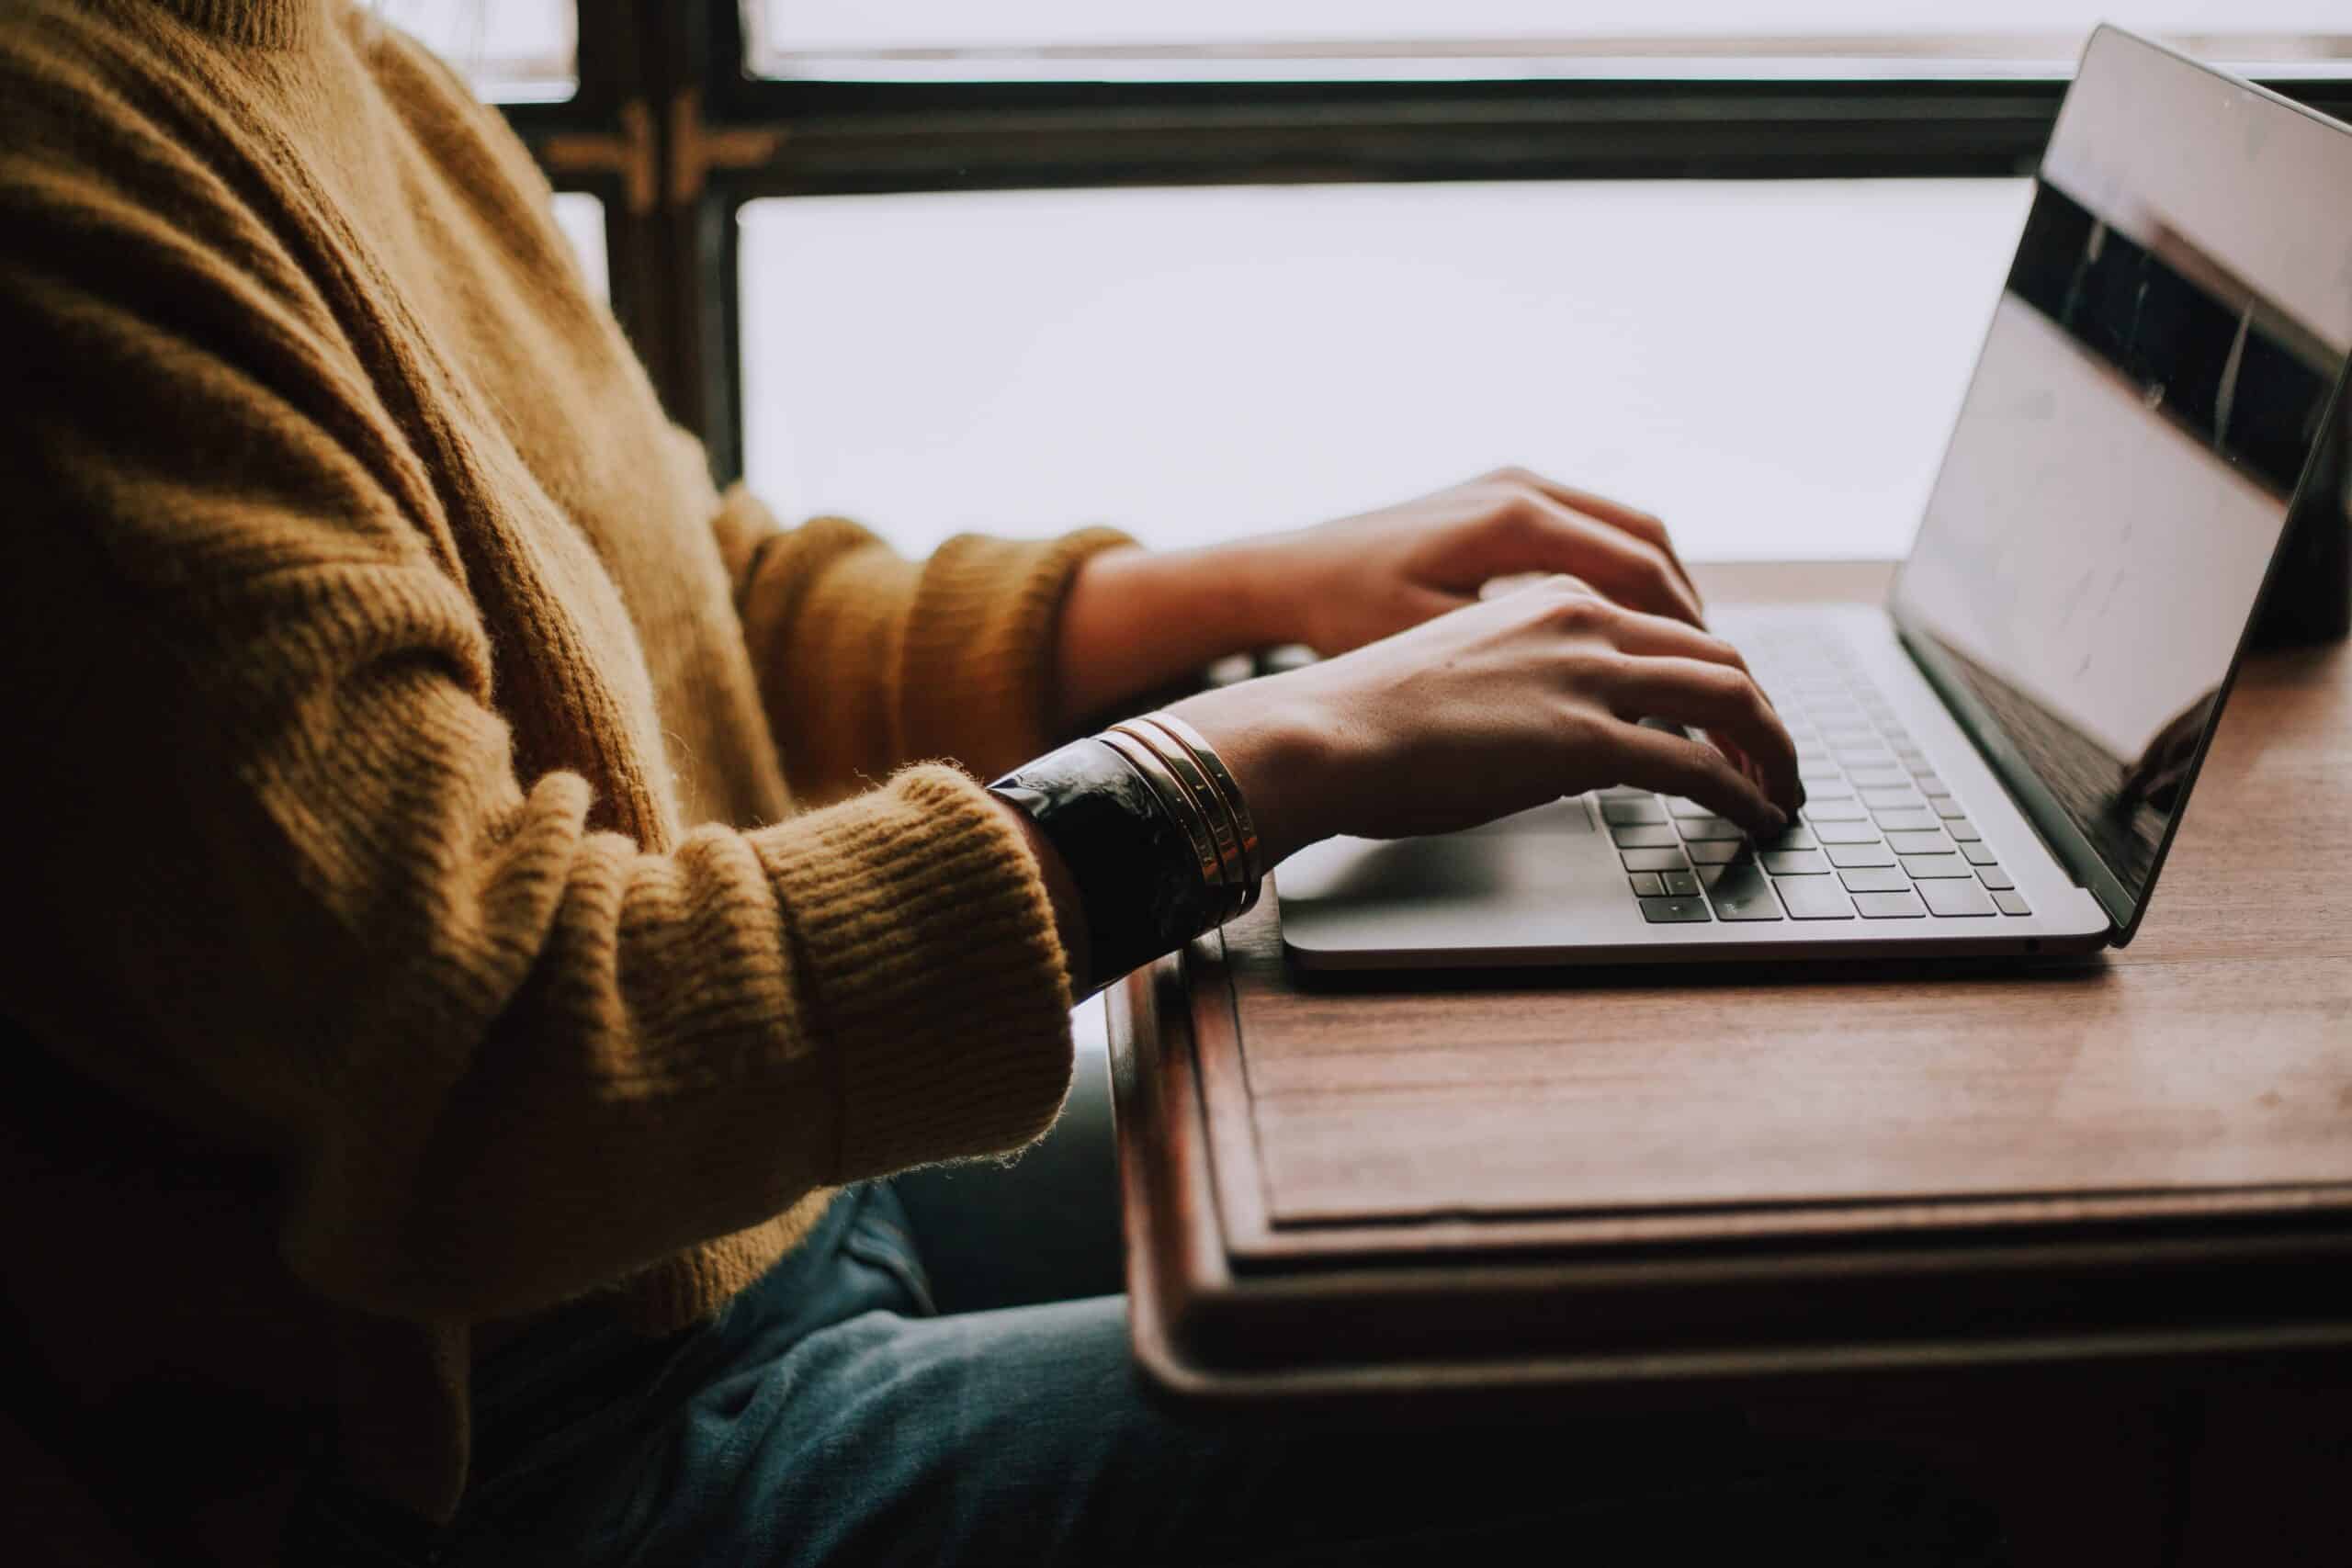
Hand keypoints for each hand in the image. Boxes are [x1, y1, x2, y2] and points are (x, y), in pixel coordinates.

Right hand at [1163, 577, 1798, 868]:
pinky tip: (1755, 817)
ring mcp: (1587, 675)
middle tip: (1777, 760)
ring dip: (1772, 749)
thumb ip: (1525, 683)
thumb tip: (1553, 738)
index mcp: (1551, 598)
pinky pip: (1699, 765)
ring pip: (1728, 697)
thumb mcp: (1462, 673)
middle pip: (1717, 655)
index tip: (1730, 720)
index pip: (1667, 628)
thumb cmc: (1365, 717)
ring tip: (1783, 792)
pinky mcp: (1584, 738)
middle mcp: (1582, 620)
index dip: (1715, 677)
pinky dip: (1744, 792)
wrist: (1320, 731)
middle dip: (1762, 713)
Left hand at [1247, 467, 1704, 656]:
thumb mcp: (1437, 646)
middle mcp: (1522, 487)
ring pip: (1626, 531)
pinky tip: (1627, 626)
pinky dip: (1623, 574)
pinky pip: (1590, 528)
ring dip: (1662, 591)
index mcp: (1515, 519)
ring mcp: (1512, 484)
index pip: (1640, 572)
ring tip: (1686, 655)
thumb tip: (1616, 698)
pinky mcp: (1498, 496)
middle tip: (1719, 676)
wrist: (1285, 573)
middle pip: (1648, 544)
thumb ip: (1529, 663)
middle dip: (1690, 613)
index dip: (1687, 634)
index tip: (1714, 685)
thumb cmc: (1345, 616)